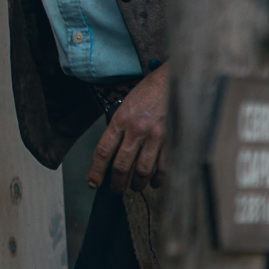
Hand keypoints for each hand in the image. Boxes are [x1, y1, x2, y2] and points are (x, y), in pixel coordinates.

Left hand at [86, 63, 170, 192]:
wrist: (176, 79)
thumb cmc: (150, 92)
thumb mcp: (126, 105)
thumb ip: (120, 127)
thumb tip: (114, 151)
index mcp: (121, 119)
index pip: (103, 151)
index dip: (96, 171)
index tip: (93, 183)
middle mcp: (136, 130)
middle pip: (121, 165)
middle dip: (116, 183)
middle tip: (115, 190)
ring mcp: (156, 137)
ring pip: (142, 170)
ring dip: (136, 184)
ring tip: (134, 188)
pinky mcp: (173, 140)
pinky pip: (164, 167)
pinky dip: (158, 179)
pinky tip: (154, 182)